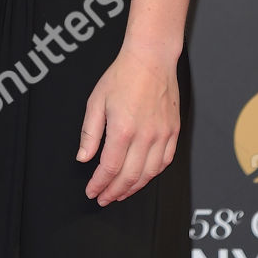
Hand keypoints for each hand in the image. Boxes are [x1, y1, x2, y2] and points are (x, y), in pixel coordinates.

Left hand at [77, 47, 179, 205]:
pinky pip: (165, 162)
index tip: (92, 192)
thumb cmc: (122, 76)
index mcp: (123, 130)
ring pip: (149, 174)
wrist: (151, 60)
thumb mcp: (96, 101)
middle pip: (129, 177)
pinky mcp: (173, 132)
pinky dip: (152, 175)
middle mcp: (145, 136)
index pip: (109, 168)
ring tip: (120, 193)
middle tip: (103, 198)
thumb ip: (90, 133)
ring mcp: (162, 135)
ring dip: (133, 188)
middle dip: (114, 192)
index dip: (99, 184)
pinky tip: (142, 178)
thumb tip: (83, 157)